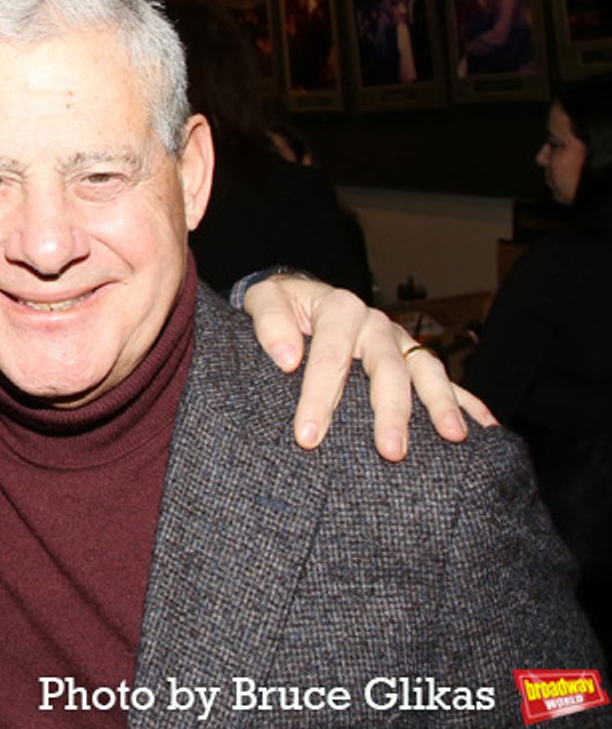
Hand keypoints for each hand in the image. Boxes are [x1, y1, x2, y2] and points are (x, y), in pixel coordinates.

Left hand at [242, 275, 496, 461]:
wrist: (299, 297)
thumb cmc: (281, 305)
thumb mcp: (263, 300)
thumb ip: (270, 322)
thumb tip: (288, 358)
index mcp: (340, 308)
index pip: (332, 355)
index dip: (320, 396)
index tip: (308, 436)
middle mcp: (375, 323)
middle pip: (387, 367)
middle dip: (390, 410)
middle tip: (390, 452)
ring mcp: (399, 341)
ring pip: (425, 370)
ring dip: (440, 404)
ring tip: (451, 437)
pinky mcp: (413, 357)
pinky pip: (447, 378)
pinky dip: (468, 400)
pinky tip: (485, 427)